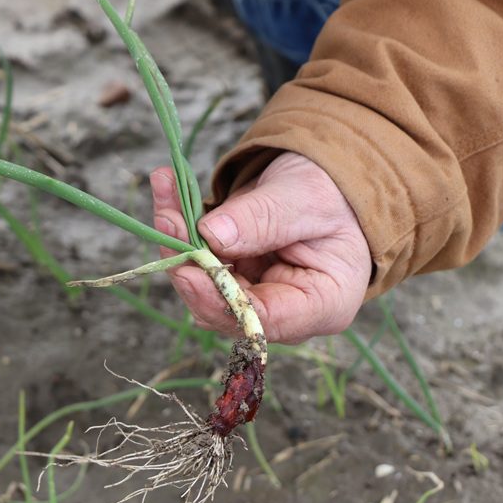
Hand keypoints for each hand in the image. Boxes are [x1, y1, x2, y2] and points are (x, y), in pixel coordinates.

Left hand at [151, 151, 371, 343]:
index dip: (219, 301)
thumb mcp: (307, 197)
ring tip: (166, 188)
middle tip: (168, 217)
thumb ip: (264, 218)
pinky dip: (181, 225)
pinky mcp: (234, 277)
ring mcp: (256, 295)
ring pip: (204, 283)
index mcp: (323, 305)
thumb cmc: (336, 194)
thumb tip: (212, 235)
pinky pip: (200, 260)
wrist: (332, 182)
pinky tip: (168, 189)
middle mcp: (286, 312)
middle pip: (224, 306)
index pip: (264, 320)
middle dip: (191, 263)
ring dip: (178, 238)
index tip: (186, 271)